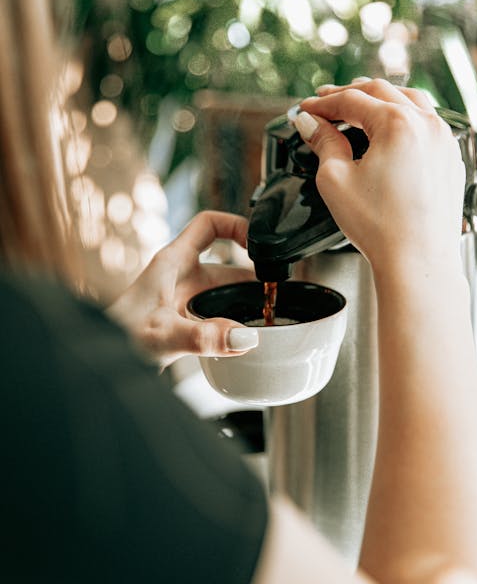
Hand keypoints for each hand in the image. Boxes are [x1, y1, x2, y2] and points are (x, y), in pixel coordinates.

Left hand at [108, 211, 257, 367]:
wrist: (97, 359)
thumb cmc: (116, 337)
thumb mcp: (163, 336)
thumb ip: (203, 337)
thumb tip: (242, 337)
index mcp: (172, 262)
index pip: (209, 224)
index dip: (237, 225)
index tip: (258, 245)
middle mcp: (176, 275)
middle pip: (223, 264)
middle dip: (249, 277)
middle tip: (271, 295)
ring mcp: (178, 297)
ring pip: (219, 291)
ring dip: (241, 302)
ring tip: (264, 317)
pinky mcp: (178, 319)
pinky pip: (212, 313)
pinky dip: (229, 322)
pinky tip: (239, 340)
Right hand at [294, 79, 465, 275]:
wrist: (416, 260)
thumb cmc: (381, 227)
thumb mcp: (336, 179)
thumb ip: (322, 143)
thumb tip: (310, 124)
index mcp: (398, 124)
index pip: (351, 100)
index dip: (322, 104)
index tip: (305, 111)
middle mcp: (426, 125)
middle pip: (381, 92)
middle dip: (348, 94)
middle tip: (325, 102)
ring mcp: (443, 140)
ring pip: (409, 101)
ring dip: (379, 99)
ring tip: (358, 106)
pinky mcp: (449, 158)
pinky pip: (426, 123)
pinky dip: (403, 117)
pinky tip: (389, 129)